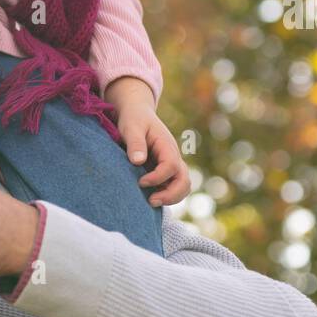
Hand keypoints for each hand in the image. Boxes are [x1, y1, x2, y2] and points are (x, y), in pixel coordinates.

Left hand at [105, 79, 190, 206]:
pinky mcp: (164, 172)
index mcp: (167, 145)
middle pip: (184, 180)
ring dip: (171, 198)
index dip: (158, 177)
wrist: (137, 114)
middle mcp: (173, 157)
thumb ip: (135, 143)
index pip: (171, 165)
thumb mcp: (132, 127)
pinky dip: (166, 196)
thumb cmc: (134, 119)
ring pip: (182, 186)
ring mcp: (171, 165)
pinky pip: (172, 187)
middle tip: (151, 201)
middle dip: (171, 194)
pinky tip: (148, 198)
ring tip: (151, 202)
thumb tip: (138, 161)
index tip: (141, 182)